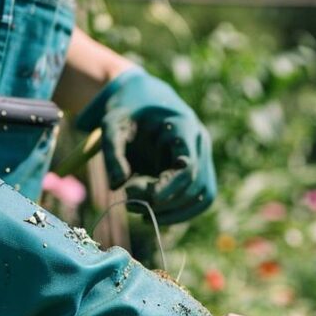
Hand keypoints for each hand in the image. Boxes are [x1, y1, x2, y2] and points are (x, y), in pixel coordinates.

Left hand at [76, 67, 216, 223]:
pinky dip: (180, 212)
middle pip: (196, 185)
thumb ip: (112, 153)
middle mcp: (200, 142)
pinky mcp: (200, 169)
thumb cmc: (127, 111)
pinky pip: (199, 198)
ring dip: (176, 213)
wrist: (143, 100)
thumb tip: (117, 187)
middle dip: (166, 202)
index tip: (146, 201)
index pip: (188, 166)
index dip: (170, 188)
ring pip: (203, 196)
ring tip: (142, 215)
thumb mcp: (112, 125)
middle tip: (131, 205)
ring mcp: (204, 156)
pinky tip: (155, 214)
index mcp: (184, 126)